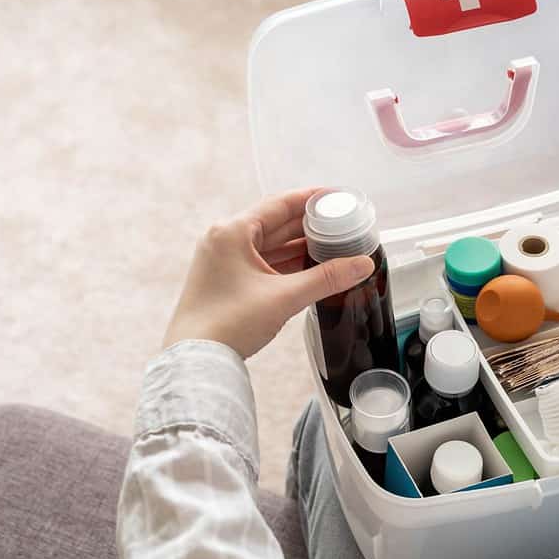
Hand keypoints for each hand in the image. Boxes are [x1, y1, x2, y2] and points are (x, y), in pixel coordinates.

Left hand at [163, 188, 375, 357]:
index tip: (336, 197)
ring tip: (332, 247)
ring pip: (268, 245)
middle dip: (309, 226)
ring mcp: (222, 260)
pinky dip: (284, 264)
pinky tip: (308, 268)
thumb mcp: (284, 297)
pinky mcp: (224, 280)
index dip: (310, 199)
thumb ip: (326, 278)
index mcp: (232, 232)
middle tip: (341, 224)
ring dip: (298, 247)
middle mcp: (224, 240)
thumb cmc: (229, 324)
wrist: (195, 360)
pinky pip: (260, 262)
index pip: (279, 204)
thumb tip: (363, 264)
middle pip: (275, 223)